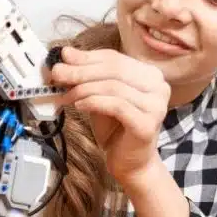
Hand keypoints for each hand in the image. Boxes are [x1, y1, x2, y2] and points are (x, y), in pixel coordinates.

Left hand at [50, 46, 170, 187]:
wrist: (130, 163)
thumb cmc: (116, 129)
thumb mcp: (99, 96)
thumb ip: (87, 74)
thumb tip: (66, 53)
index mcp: (150, 75)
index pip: (115, 58)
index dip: (86, 57)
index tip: (62, 58)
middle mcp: (159, 87)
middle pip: (115, 70)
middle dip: (81, 71)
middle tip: (57, 74)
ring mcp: (156, 106)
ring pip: (114, 86)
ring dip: (84, 89)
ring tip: (66, 95)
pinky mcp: (147, 124)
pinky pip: (116, 105)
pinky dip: (94, 102)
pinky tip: (79, 106)